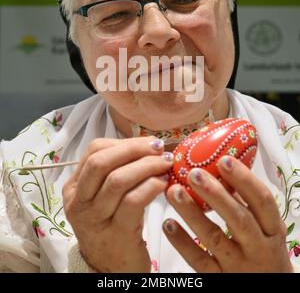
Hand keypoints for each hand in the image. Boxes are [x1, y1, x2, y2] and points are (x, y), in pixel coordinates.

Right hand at [63, 136, 172, 272]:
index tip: (149, 142)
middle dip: (134, 149)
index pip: (94, 151)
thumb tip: (150, 145)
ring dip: (147, 166)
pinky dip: (151, 186)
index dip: (124, 142)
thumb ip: (118, 171)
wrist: (110, 269)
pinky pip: (133, 201)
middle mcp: (78, 202)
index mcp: (74, 187)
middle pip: (101, 162)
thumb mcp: (105, 197)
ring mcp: (94, 219)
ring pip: (117, 180)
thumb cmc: (112, 225)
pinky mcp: (115, 234)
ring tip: (166, 164)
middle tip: (159, 149)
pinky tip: (164, 183)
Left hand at [163, 156, 292, 272]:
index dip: (244, 179)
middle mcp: (258, 247)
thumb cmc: (263, 249)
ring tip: (174, 191)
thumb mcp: (265, 227)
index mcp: (272, 229)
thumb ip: (246, 203)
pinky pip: (198, 261)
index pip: (262, 201)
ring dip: (192, 213)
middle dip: (215, 194)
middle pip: (238, 219)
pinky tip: (168, 224)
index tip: (224, 160)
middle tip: (194, 173)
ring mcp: (238, 265)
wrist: (269, 289)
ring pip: (214, 238)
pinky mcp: (219, 279)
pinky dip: (182, 242)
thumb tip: (219, 167)